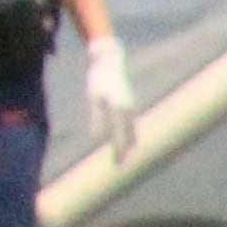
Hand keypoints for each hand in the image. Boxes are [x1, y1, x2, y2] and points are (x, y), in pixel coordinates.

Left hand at [85, 27, 140, 159]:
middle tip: (121, 165)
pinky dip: (130, 134)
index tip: (118, 162)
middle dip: (125, 150)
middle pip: (128, 134)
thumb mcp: (94, 97)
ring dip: (129, 143)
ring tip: (127, 157)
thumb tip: (98, 137)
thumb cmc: (99, 79)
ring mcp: (131, 106)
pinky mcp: (129, 103)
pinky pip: (131, 123)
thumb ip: (98, 117)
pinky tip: (129, 141)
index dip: (119, 149)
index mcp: (121, 108)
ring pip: (132, 129)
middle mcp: (129, 109)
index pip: (121, 134)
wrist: (110, 61)